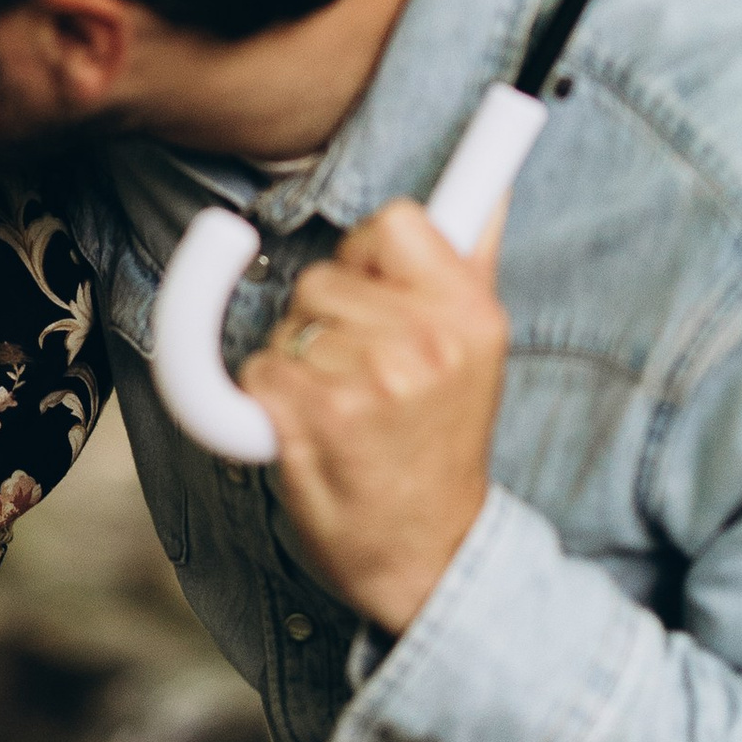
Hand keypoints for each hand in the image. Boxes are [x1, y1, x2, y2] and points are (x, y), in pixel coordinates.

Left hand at [242, 199, 508, 634]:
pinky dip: (265, 403)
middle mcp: (426, 342)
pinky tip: (309, 436)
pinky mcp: (313, 419)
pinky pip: (255, 372)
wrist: (429, 557)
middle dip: (324, 320)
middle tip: (365, 380)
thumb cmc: (438, 449)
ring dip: (295, 364)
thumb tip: (486, 184)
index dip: (367, 257)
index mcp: (470, 314)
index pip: (392, 221)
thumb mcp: (478, 353)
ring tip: (343, 413)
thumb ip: (472, 262)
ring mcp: (369, 380)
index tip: (375, 293)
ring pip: (285, 325)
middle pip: (322, 275)